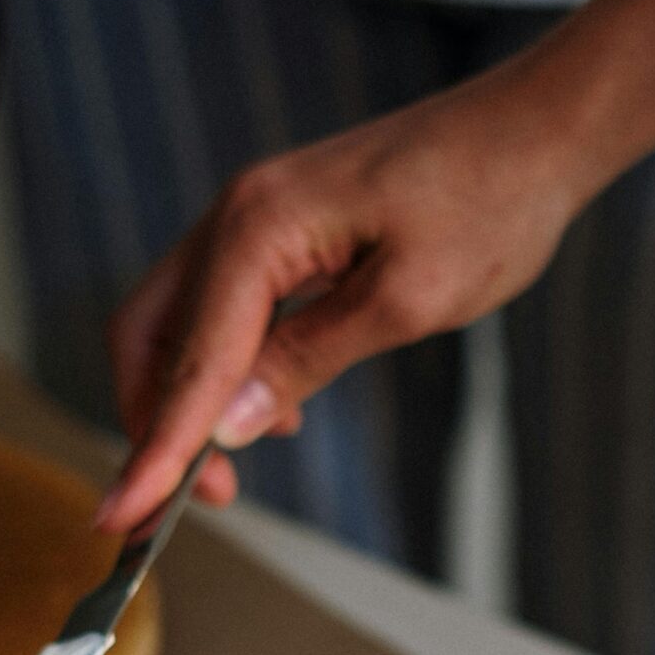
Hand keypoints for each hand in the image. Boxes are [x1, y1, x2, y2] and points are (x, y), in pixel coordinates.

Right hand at [95, 80, 586, 533]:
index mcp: (258, 229)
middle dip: (156, 426)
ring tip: (232, 472)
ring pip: (179, 325)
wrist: (530, 135)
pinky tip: (274, 413)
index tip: (124, 520)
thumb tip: (230, 426)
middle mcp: (237, 217)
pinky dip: (226, 369)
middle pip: (151, 337)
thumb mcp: (406, 302)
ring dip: (188, 402)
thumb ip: (308, 359)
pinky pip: (223, 309)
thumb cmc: (487, 205)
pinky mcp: (281, 232)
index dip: (156, 449)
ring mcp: (255, 220)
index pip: (188, 361)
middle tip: (194, 504)